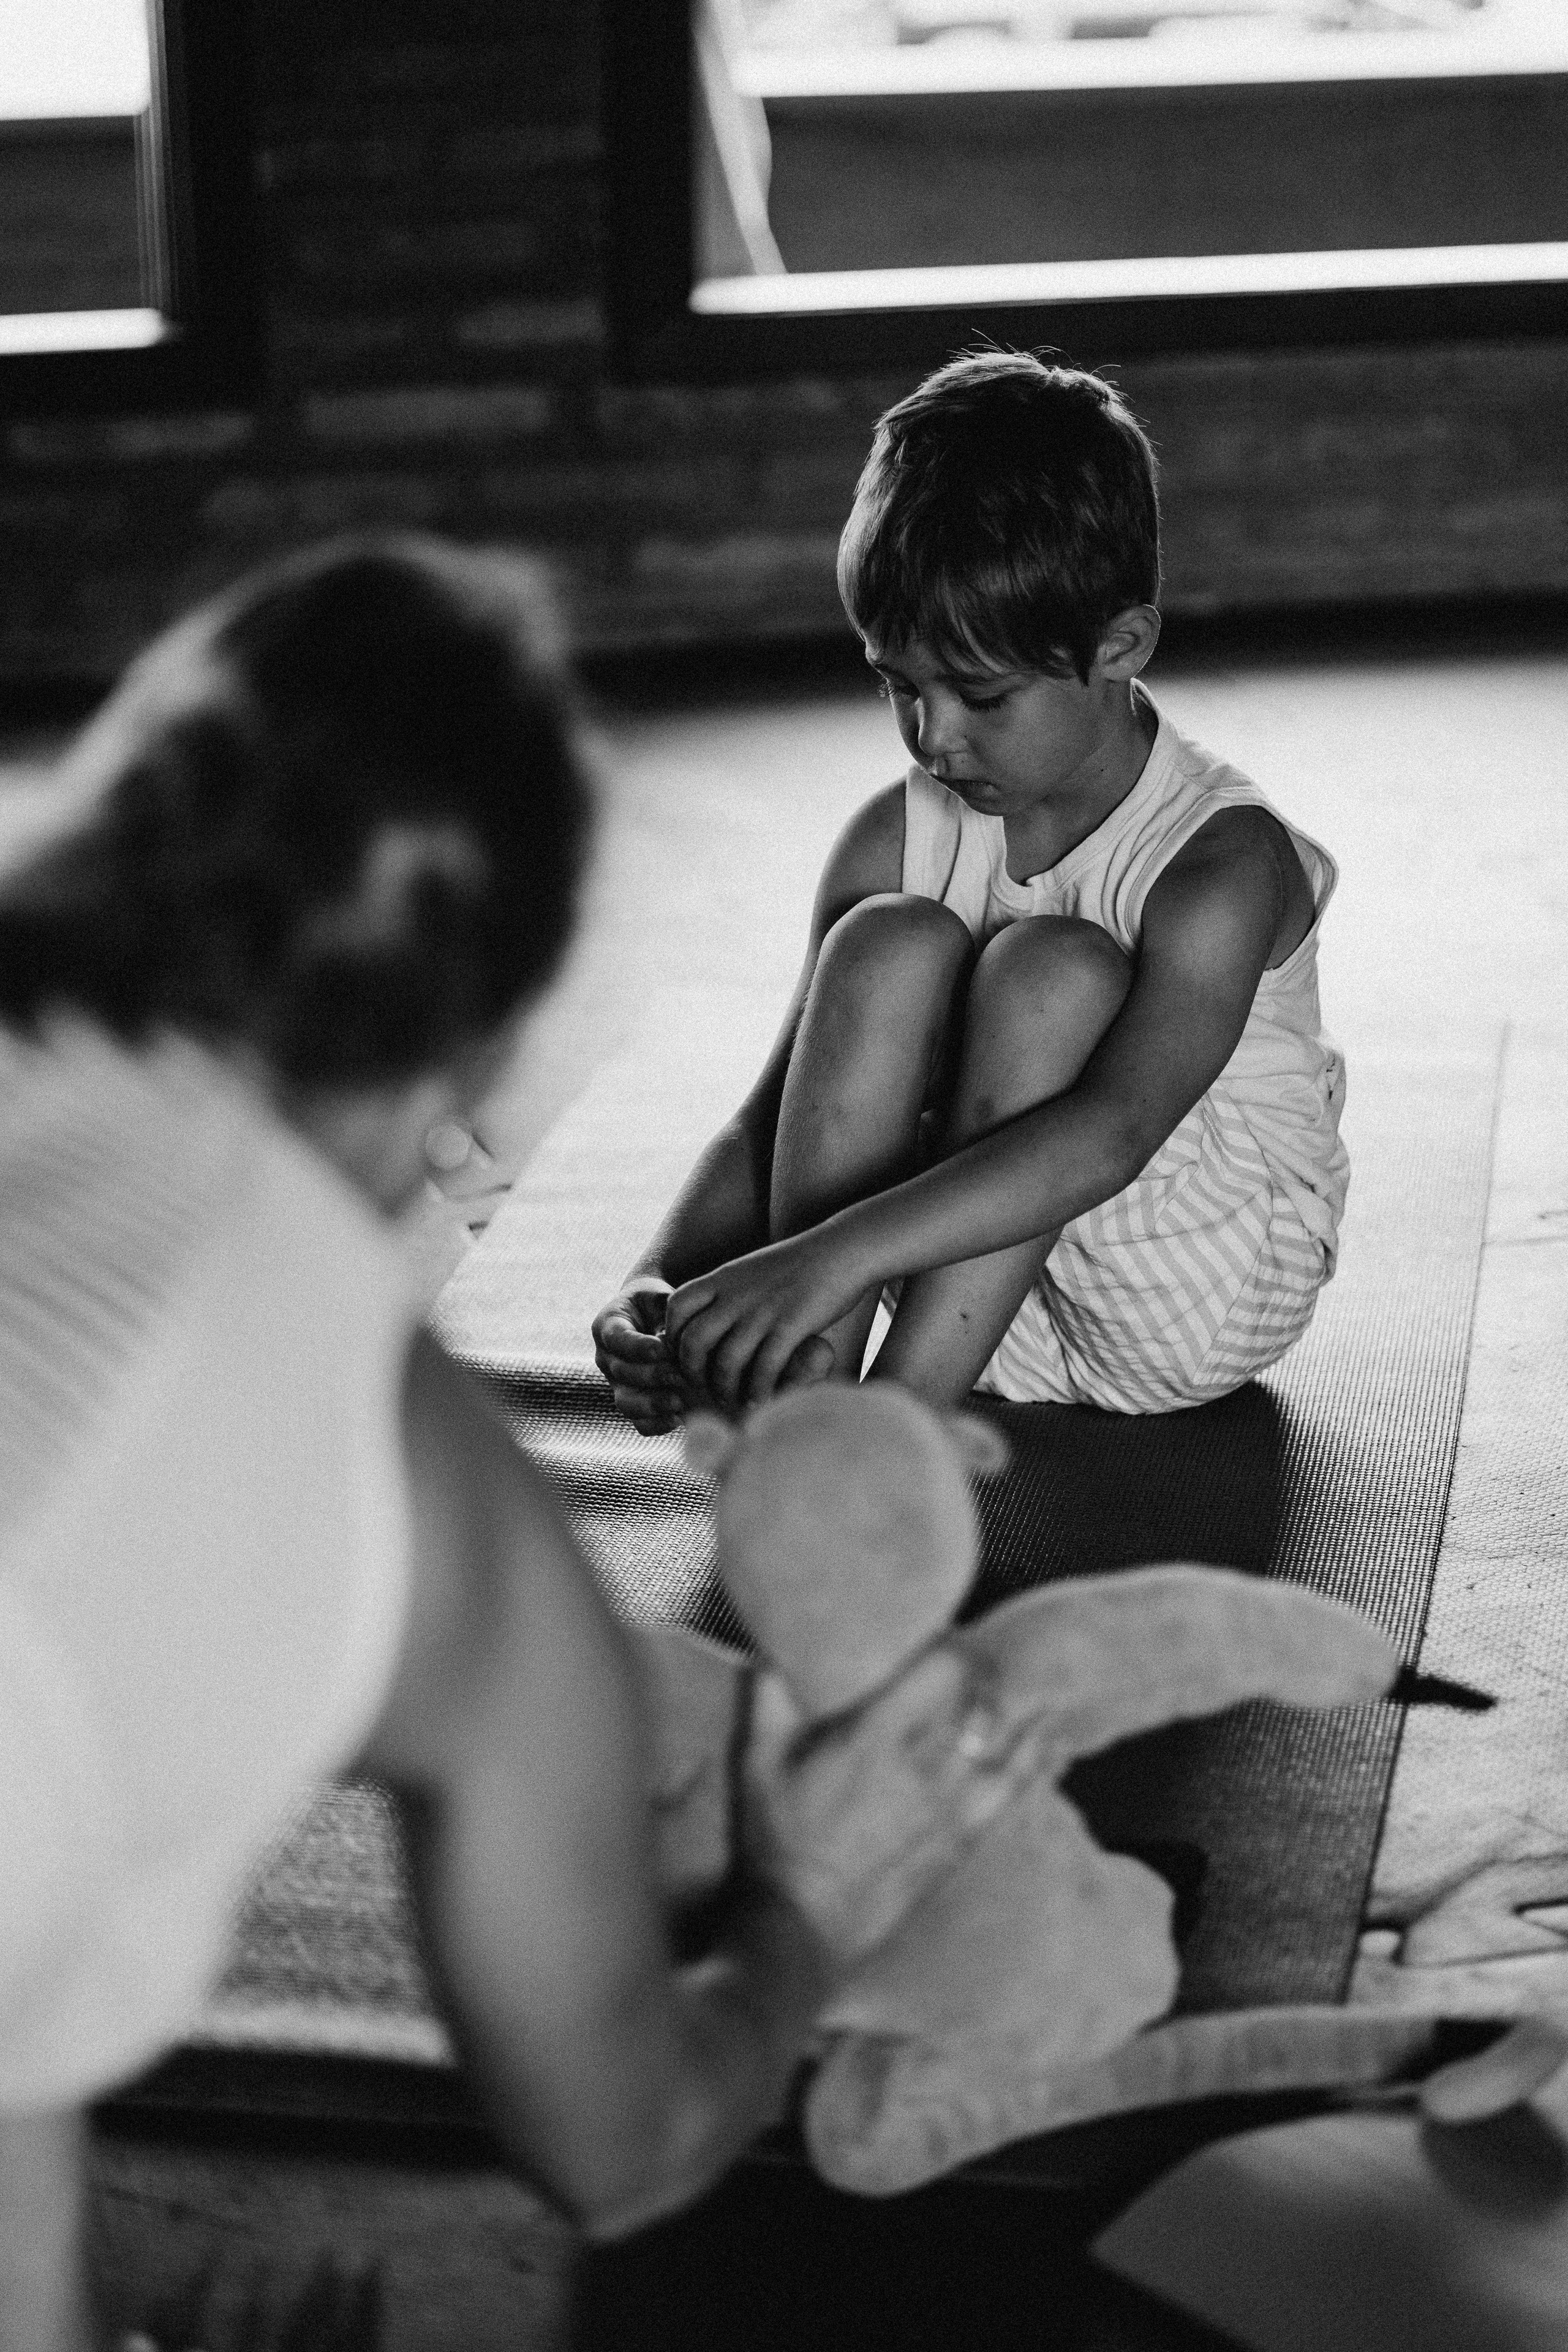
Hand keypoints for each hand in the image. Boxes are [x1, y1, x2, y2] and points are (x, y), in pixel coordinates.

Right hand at [593, 1278, 687, 1432]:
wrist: (650, 1316)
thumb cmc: (657, 1304)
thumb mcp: (659, 1297)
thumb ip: (665, 1315)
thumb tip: (675, 1346)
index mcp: (607, 1326)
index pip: (617, 1339)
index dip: (639, 1347)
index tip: (664, 1349)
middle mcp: (606, 1358)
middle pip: (622, 1373)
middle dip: (653, 1376)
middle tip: (680, 1376)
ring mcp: (617, 1384)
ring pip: (626, 1402)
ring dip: (653, 1405)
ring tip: (679, 1402)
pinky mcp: (632, 1402)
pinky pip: (638, 1422)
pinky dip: (657, 1425)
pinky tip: (679, 1419)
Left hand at [665, 1229, 867, 1411]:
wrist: (843, 1248)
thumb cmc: (800, 1264)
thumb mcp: (752, 1269)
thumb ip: (728, 1292)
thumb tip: (711, 1320)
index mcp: (723, 1278)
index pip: (676, 1307)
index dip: (673, 1336)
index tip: (687, 1355)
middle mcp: (736, 1294)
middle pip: (694, 1341)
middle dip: (694, 1372)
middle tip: (704, 1387)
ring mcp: (762, 1310)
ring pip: (726, 1362)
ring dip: (726, 1388)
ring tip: (733, 1400)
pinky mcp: (791, 1325)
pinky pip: (764, 1368)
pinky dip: (760, 1390)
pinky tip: (763, 1398)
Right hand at [740, 1646, 1038, 1978]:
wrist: (802, 1925)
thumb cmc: (778, 1840)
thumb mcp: (759, 1760)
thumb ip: (769, 1696)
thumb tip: (772, 1646)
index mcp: (876, 1736)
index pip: (943, 1669)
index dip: (952, 1644)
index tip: (943, 1635)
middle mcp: (924, 1766)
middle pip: (982, 1702)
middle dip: (987, 1676)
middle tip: (982, 1665)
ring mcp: (949, 1808)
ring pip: (1009, 1748)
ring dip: (1028, 1716)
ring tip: (1044, 1694)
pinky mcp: (961, 1842)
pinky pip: (1014, 1796)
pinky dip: (1038, 1766)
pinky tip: (1054, 1746)